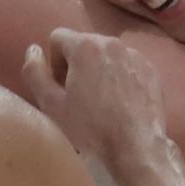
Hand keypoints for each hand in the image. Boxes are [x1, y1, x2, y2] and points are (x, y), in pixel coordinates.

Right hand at [22, 28, 166, 161]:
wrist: (135, 147)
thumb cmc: (90, 128)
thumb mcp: (51, 104)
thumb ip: (35, 72)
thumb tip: (33, 50)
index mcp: (85, 46)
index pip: (57, 38)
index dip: (54, 63)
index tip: (61, 88)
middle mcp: (112, 43)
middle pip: (84, 44)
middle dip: (76, 64)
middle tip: (79, 97)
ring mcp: (135, 55)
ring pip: (107, 55)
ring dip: (99, 70)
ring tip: (102, 102)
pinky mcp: (151, 70)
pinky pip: (127, 65)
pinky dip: (120, 77)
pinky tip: (121, 103)